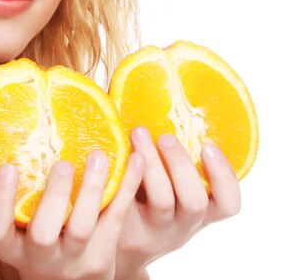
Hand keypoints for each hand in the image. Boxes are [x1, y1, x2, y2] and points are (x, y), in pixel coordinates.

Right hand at [0, 151, 145, 279]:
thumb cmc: (37, 238)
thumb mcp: (18, 230)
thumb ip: (16, 198)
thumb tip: (9, 136)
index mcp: (11, 248)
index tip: (8, 167)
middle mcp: (40, 260)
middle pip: (43, 234)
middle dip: (53, 197)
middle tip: (61, 163)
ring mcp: (74, 261)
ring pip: (82, 227)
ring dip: (91, 189)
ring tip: (98, 155)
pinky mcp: (103, 257)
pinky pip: (116, 220)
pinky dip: (126, 188)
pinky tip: (135, 160)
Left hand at [113, 127, 241, 278]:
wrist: (111, 242)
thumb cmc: (143, 197)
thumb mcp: (168, 187)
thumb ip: (172, 158)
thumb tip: (168, 94)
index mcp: (199, 213)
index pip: (227, 203)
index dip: (223, 177)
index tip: (208, 147)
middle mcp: (181, 225)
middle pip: (194, 202)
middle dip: (181, 164)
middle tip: (164, 136)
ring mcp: (153, 230)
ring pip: (162, 200)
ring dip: (152, 163)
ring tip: (137, 133)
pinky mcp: (124, 229)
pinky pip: (126, 203)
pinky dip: (122, 174)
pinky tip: (112, 150)